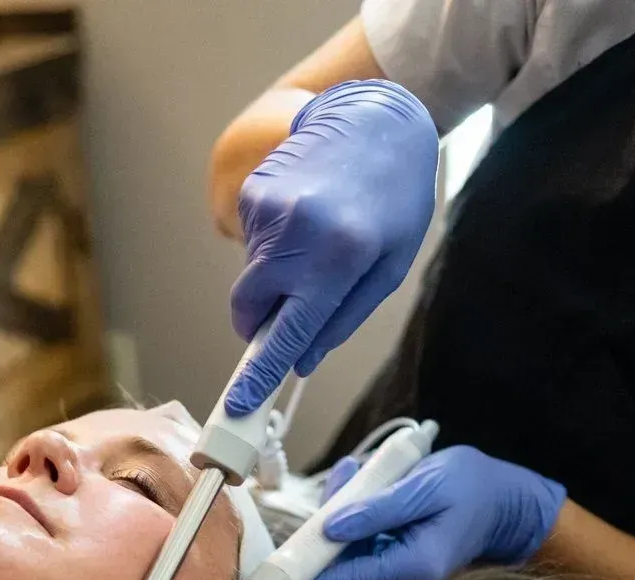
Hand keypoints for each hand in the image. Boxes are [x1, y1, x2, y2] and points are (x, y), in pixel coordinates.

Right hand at [225, 80, 439, 415]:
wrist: (377, 120)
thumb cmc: (394, 197)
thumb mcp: (389, 266)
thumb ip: (342, 317)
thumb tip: (301, 360)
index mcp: (338, 258)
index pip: (289, 331)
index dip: (262, 372)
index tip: (239, 404)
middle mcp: (296, 235)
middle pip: (250, 307)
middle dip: (260, 324)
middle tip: (288, 313)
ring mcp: (268, 211)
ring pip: (252, 276)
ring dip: (276, 276)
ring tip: (318, 240)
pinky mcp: (254, 194)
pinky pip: (253, 243)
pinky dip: (274, 245)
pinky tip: (306, 217)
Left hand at [295, 446, 567, 579]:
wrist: (502, 502)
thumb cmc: (470, 488)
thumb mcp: (425, 486)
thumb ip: (376, 508)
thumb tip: (328, 527)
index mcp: (414, 566)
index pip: (345, 579)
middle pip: (339, 563)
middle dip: (327, 526)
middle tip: (348, 480)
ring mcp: (396, 579)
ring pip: (345, 551)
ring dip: (343, 515)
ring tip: (369, 475)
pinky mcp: (391, 568)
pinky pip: (356, 545)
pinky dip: (353, 518)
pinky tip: (369, 487)